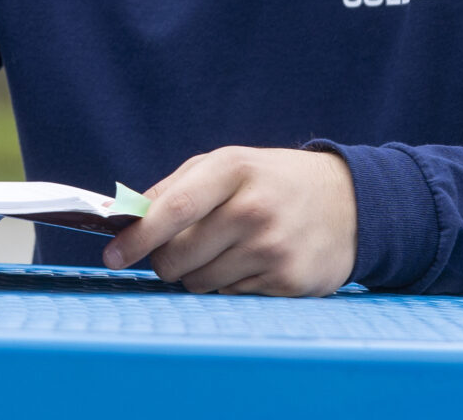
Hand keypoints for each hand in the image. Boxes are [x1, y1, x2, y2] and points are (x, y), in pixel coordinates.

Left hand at [99, 145, 355, 296]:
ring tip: (221, 251)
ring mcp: (274, 248)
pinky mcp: (289, 281)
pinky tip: (250, 263)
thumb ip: (175, 187)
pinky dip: (228, 285)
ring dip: (196, 275)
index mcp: (232, 170)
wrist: (350, 203)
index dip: (138, 236)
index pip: (174, 208)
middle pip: (179, 256)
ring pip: (200, 282)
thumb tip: (124, 216)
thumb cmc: (272, 181)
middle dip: (164, 261)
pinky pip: (231, 296)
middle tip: (174, 252)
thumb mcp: (227, 165)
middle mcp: (253, 209)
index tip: (112, 256)